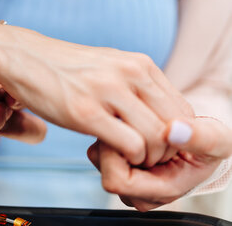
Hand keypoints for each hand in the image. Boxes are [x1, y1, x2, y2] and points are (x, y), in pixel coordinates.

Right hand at [0, 24, 193, 166]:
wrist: (22, 56)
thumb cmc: (64, 68)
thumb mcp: (109, 68)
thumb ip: (137, 87)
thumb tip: (161, 120)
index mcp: (139, 64)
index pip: (183, 111)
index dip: (175, 138)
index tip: (155, 148)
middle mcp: (129, 73)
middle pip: (175, 127)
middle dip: (164, 152)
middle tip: (143, 160)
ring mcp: (107, 91)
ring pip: (156, 139)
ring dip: (146, 159)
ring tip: (125, 158)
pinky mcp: (84, 111)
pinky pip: (130, 146)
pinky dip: (127, 159)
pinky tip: (107, 153)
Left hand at [87, 118, 231, 210]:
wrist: (200, 143)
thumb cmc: (206, 145)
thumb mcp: (215, 139)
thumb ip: (200, 137)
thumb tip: (174, 130)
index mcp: (162, 190)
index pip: (117, 180)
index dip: (120, 152)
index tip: (134, 130)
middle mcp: (140, 192)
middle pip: (104, 167)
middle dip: (115, 141)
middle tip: (134, 124)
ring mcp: (128, 180)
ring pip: (99, 157)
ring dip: (113, 136)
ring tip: (136, 125)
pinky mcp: (119, 166)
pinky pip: (100, 149)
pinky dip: (112, 135)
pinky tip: (131, 127)